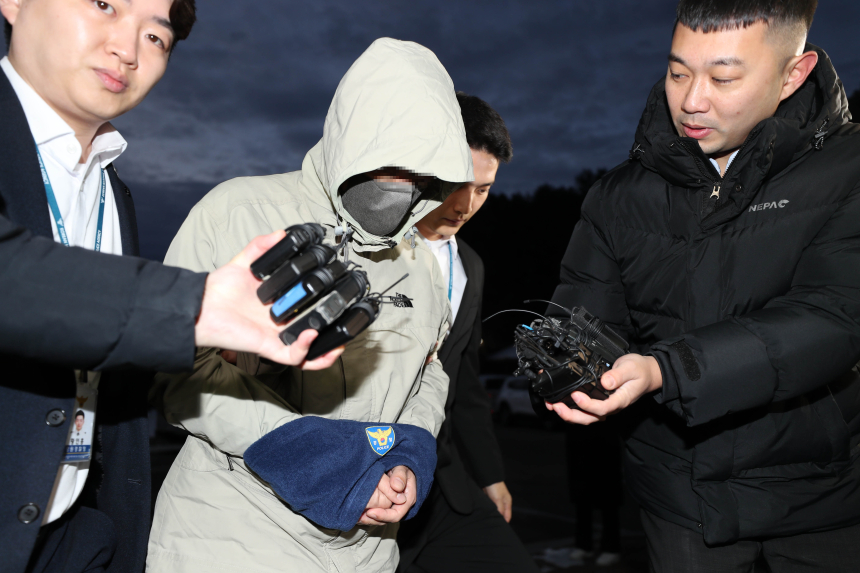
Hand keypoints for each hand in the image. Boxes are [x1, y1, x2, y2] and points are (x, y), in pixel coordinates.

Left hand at [194, 231, 343, 368]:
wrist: (201, 305)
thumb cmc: (220, 288)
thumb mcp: (245, 261)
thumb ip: (262, 246)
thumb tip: (282, 233)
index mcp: (279, 307)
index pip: (310, 311)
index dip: (328, 309)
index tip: (342, 297)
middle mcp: (281, 325)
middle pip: (315, 335)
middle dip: (335, 335)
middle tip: (349, 321)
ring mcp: (276, 338)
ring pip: (309, 354)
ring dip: (328, 350)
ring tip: (342, 341)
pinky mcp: (268, 347)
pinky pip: (293, 356)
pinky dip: (306, 348)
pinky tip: (312, 332)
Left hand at [358, 466, 416, 525]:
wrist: (398, 468)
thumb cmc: (400, 468)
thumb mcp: (401, 468)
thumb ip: (400, 475)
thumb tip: (397, 487)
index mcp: (408, 498)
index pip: (397, 513)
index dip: (384, 515)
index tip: (371, 512)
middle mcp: (402, 506)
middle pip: (388, 519)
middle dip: (374, 519)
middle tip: (360, 517)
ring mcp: (394, 507)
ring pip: (383, 520)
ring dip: (370, 520)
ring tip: (358, 517)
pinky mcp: (387, 507)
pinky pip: (380, 516)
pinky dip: (370, 516)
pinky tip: (360, 514)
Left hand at [482, 481, 512, 522]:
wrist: (488, 477)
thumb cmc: (495, 488)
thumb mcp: (498, 500)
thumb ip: (500, 509)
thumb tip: (500, 518)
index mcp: (507, 502)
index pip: (507, 515)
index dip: (505, 522)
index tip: (500, 527)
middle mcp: (503, 502)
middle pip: (502, 513)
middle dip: (498, 518)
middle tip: (494, 525)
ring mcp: (496, 500)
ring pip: (495, 510)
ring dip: (493, 513)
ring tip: (489, 521)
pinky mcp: (490, 498)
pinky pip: (490, 506)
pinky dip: (489, 509)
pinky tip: (486, 513)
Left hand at [547, 353, 661, 424]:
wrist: (646, 373)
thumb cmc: (640, 371)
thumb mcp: (631, 368)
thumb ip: (618, 375)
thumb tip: (605, 381)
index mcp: (620, 400)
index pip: (603, 408)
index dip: (588, 405)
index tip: (576, 395)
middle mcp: (612, 406)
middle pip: (590, 418)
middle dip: (571, 415)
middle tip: (556, 406)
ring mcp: (605, 405)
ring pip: (586, 417)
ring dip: (568, 413)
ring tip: (553, 405)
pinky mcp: (600, 402)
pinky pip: (585, 410)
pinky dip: (571, 408)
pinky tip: (560, 402)